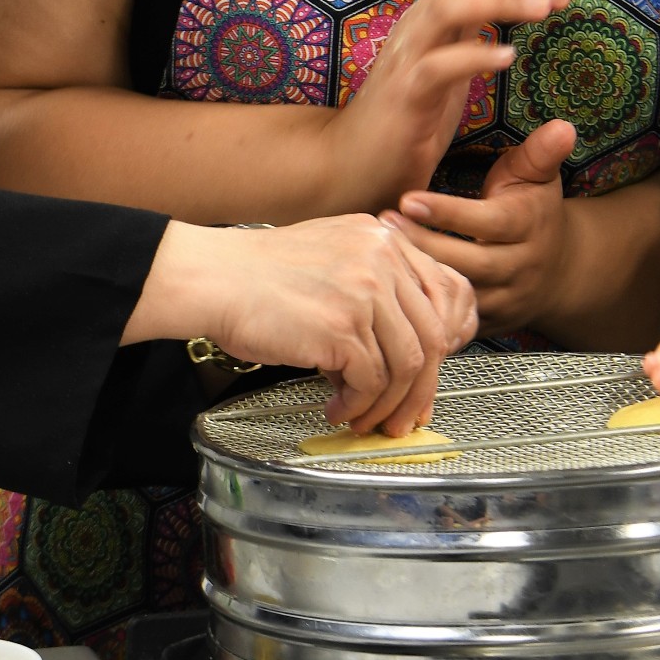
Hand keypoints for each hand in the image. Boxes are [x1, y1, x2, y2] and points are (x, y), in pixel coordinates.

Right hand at [123, 214, 477, 433]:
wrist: (212, 278)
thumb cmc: (258, 277)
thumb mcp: (330, 257)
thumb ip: (372, 288)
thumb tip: (402, 353)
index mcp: (382, 239)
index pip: (445, 293)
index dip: (447, 342)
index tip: (431, 375)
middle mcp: (381, 259)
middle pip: (431, 335)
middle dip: (421, 388)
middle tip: (406, 418)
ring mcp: (364, 291)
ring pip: (406, 364)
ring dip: (387, 404)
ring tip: (363, 420)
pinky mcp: (342, 327)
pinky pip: (371, 381)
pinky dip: (357, 406)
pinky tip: (337, 411)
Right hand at [320, 0, 575, 213]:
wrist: (352, 166)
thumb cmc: (406, 117)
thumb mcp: (447, 61)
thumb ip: (470, 19)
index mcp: (426, 20)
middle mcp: (414, 30)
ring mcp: (405, 60)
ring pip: (448, 9)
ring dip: (500, 2)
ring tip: (544, 8)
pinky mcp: (403, 96)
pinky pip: (438, 67)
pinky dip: (474, 56)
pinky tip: (508, 57)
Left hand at [385, 119, 577, 332]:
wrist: (561, 271)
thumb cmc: (534, 210)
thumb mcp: (538, 177)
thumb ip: (541, 152)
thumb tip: (562, 127)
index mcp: (528, 226)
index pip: (487, 222)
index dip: (447, 213)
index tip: (407, 199)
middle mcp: (520, 267)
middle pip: (467, 263)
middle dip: (422, 244)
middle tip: (383, 223)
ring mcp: (505, 300)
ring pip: (458, 294)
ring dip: (417, 275)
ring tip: (379, 252)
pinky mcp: (490, 323)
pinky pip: (453, 319)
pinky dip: (424, 304)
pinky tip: (394, 283)